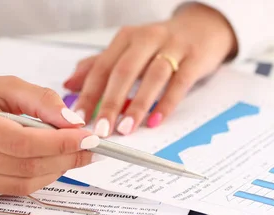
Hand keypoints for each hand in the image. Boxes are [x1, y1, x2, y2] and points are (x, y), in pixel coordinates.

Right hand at [0, 71, 97, 194]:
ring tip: (72, 155)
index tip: (87, 137)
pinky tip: (50, 164)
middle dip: (65, 159)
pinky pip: (13, 190)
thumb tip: (74, 122)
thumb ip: (40, 99)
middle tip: (88, 148)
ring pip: (22, 184)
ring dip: (56, 172)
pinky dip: (38, 179)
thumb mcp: (3, 85)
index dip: (60, 143)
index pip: (22, 141)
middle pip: (25, 166)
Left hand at [64, 3, 236, 136]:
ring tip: (126, 128)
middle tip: (101, 129)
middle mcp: (147, 39)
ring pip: (152, 76)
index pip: (102, 67)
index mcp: (126, 38)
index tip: (79, 118)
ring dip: (138, 105)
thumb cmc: (161, 44)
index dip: (89, 94)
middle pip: (124, 71)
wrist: (203, 27)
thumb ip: (99, 66)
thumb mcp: (128, 50)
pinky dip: (167, 103)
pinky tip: (156, 121)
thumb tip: (69, 84)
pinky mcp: (195, 58)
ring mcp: (173, 47)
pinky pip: (180, 83)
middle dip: (111, 103)